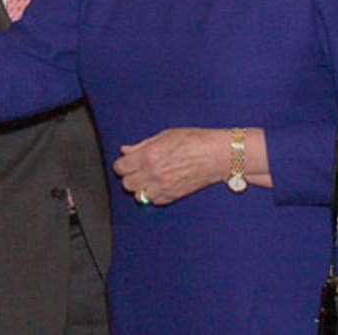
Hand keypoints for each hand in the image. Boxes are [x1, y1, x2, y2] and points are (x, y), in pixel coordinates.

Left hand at [112, 127, 232, 205]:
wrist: (216, 155)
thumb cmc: (193, 141)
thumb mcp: (164, 136)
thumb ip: (141, 145)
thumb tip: (125, 150)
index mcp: (148, 156)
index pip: (121, 167)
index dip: (122, 164)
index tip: (126, 162)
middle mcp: (153, 173)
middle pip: (126, 183)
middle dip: (129, 176)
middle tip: (136, 170)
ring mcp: (163, 187)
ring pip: (137, 195)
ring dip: (139, 187)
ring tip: (147, 178)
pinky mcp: (172, 196)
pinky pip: (152, 201)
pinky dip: (152, 195)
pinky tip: (158, 185)